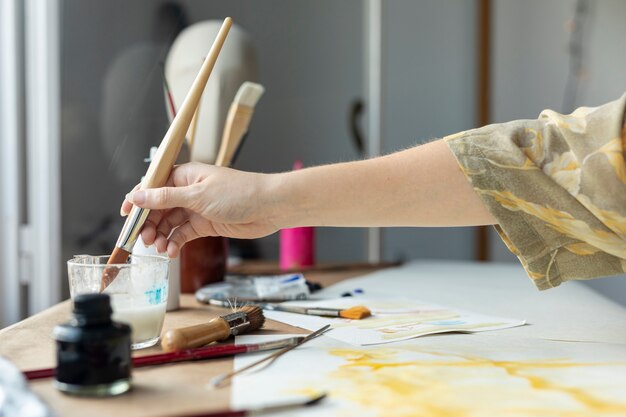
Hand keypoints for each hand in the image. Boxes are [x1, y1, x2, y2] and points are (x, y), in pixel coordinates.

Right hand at [121, 163, 278, 257]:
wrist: (269, 207)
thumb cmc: (239, 193)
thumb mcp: (198, 195)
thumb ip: (165, 198)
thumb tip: (137, 197)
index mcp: (184, 175)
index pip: (152, 185)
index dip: (137, 199)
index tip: (126, 215)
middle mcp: (187, 191)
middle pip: (157, 207)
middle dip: (148, 224)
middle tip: (143, 240)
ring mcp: (196, 208)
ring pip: (168, 223)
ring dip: (160, 236)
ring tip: (158, 248)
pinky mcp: (204, 224)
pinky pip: (182, 234)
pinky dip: (175, 244)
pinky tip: (171, 252)